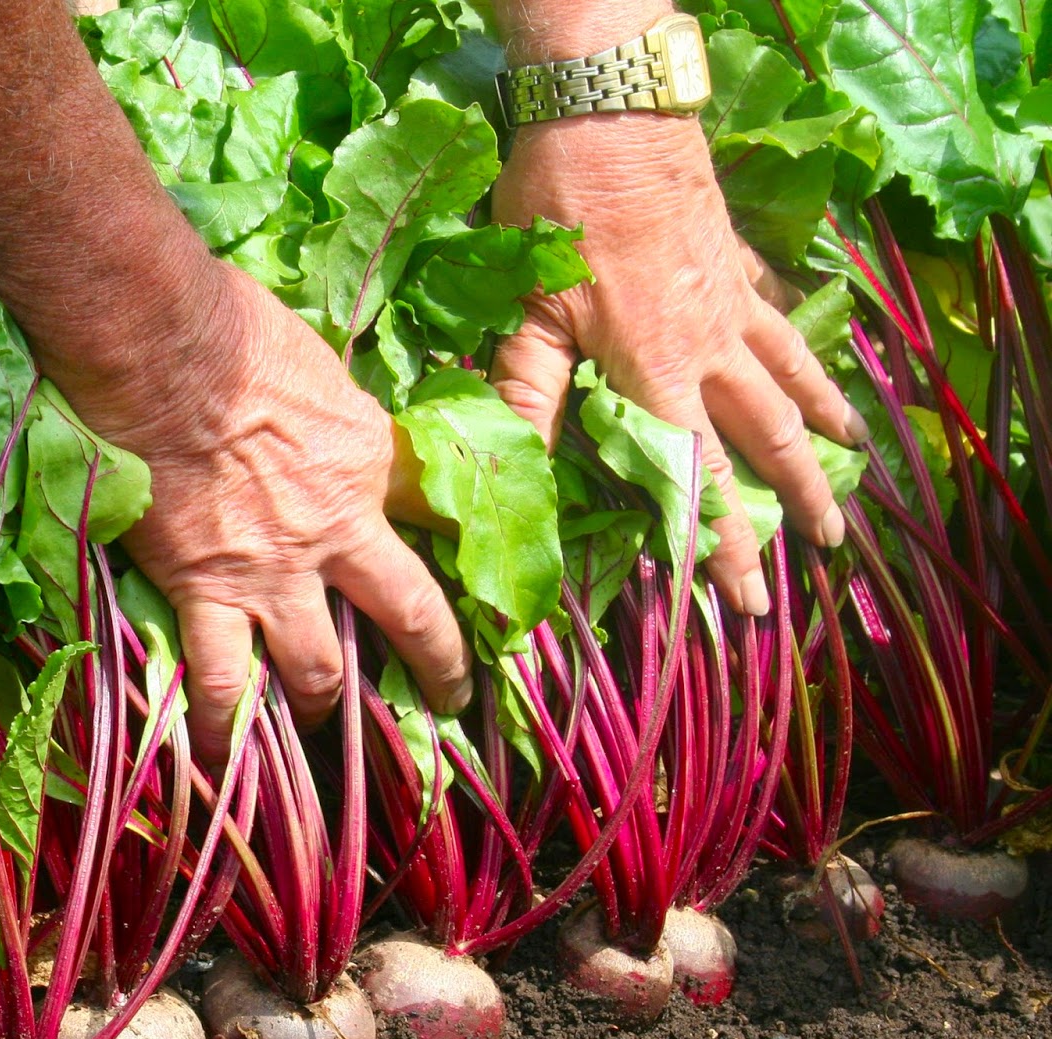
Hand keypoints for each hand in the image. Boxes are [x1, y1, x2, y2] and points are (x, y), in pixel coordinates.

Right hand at [53, 261, 472, 762]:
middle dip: (436, 668)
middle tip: (447, 701)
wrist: (161, 345)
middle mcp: (339, 531)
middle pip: (409, 616)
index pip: (428, 522)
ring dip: (324, 709)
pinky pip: (219, 680)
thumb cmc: (234, 332)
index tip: (464, 589)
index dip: (453, 560)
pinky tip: (218, 765)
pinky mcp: (207, 592)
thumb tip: (330, 432)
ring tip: (323, 732)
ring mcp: (276, 572)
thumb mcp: (320, 369)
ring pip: (320, 670)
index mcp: (372, 465)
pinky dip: (220, 731)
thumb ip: (337, 422)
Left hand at [488, 113, 865, 613]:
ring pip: (791, 377)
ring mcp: (732, 300)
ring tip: (853, 465)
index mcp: (659, 373)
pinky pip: (780, 314)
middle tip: (830, 550)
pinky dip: (805, 344)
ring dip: (823, 428)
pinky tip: (816, 359)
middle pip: (769, 437)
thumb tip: (512, 476)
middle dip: (798, 500)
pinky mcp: (735, 259)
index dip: (724, 547)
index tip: (747, 600)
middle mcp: (711, 346)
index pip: (700, 481)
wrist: (609, 110)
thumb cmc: (558, 212)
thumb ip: (528, 395)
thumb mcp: (528, 312)